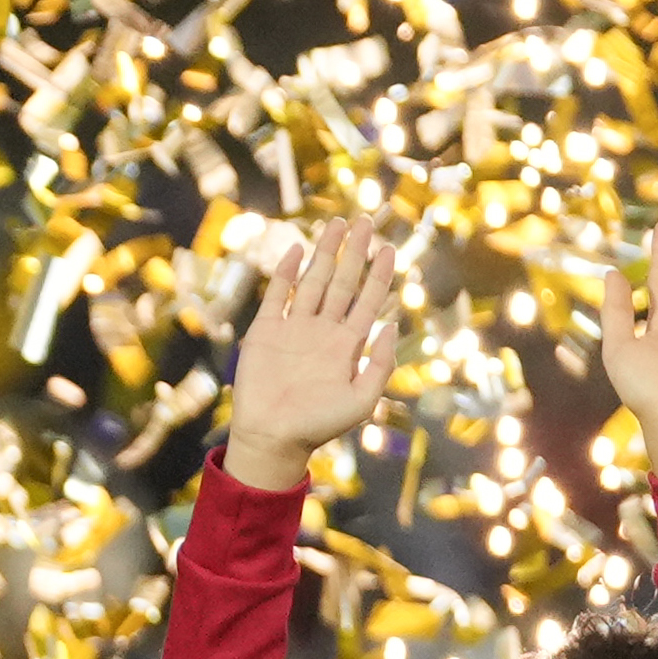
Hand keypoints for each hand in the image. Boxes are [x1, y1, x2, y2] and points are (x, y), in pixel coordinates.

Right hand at [221, 218, 403, 490]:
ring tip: (337, 223)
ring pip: (313, 281)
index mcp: (347, 346)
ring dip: (325, 253)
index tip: (389, 247)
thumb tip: (392, 324)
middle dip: (354, 252)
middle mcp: (323, 331)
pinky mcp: (265, 331)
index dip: (379, 274)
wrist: (273, 438)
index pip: (368, 301)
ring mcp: (294, 329)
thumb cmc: (319, 426)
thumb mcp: (362, 400)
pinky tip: (298, 250)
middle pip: (343, 282)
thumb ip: (380, 364)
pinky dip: (287, 273)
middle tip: (365, 220)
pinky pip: (279, 296)